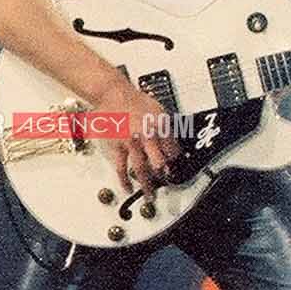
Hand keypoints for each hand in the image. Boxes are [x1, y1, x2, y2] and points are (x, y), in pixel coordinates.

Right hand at [88, 71, 177, 198]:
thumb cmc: (134, 100)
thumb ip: (166, 129)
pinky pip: (122, 167)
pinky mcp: (116, 146)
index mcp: (160, 126)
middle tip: (168, 187)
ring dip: (146, 184)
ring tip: (150, 196)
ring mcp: (131, 142)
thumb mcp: (159, 110)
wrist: (112, 93)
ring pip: (141, 168)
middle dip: (164, 176)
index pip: (173, 150)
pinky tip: (128, 188)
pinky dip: (125, 180)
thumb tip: (173, 146)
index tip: (178, 172)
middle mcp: (147, 135)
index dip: (177, 163)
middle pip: (159, 162)